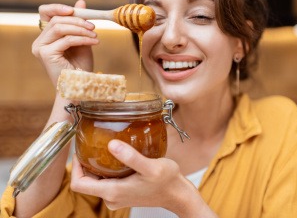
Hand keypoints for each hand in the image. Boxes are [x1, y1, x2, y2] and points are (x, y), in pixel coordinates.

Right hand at [32, 0, 98, 86]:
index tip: (76, 9)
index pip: (46, 14)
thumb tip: (80, 2)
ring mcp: (41, 48)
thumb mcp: (82, 41)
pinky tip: (94, 42)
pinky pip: (67, 40)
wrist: (80, 88)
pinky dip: (83, 39)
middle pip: (55, 20)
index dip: (58, 7)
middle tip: (93, 26)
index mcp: (46, 38)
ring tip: (95, 36)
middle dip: (77, 20)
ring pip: (60, 28)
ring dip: (81, 29)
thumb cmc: (80, 68)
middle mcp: (40, 42)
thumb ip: (79, 24)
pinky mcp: (46, 54)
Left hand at [70, 140, 201, 214]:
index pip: (78, 184)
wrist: (177, 194)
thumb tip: (111, 144)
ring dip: (96, 166)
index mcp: (113, 192)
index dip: (74, 167)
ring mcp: (117, 197)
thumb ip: (130, 157)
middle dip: (84, 164)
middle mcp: (112, 197)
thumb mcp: (151, 167)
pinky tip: (116, 157)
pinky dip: (106, 169)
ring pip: (96, 181)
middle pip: (86, 181)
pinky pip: (106, 181)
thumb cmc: (167, 182)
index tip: (79, 151)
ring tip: (102, 148)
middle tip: (90, 144)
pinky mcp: (123, 193)